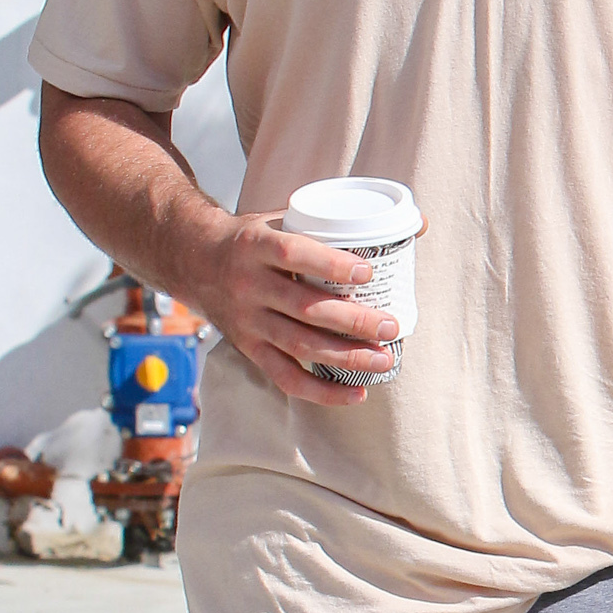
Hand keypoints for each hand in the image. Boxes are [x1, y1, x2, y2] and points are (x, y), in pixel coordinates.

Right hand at [183, 212, 400, 406]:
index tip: (368, 272)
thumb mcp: (284, 218)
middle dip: (352, 321)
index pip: (293, 255)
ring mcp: (247, 321)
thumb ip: (340, 222)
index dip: (331, 265)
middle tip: (391, 326)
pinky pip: (285, 377)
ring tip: (385, 360)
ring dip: (346, 357)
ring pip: (299, 346)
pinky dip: (322, 392)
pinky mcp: (248, 348)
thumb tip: (418, 224)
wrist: (194, 259)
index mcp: (255, 245)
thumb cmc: (256, 238)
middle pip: (304, 309)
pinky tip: (357, 394)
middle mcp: (248, 285)